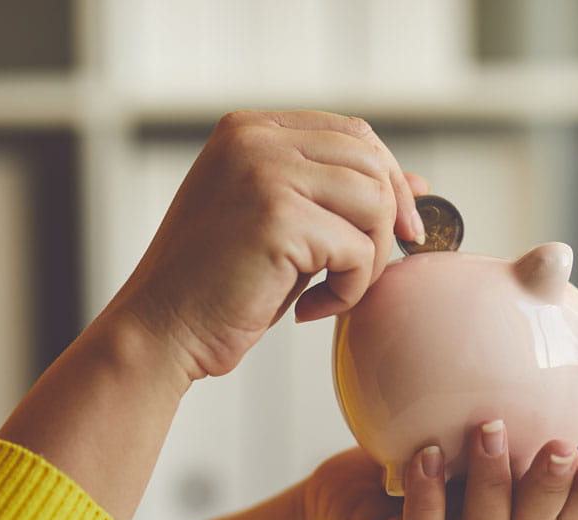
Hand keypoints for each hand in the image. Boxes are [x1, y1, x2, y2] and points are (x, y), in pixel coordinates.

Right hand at [113, 110, 427, 379]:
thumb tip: (418, 184)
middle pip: (371, 162)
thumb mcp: (281, 225)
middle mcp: (254, 139)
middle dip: (387, 222)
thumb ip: (335, 195)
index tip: (399, 229)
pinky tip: (307, 309)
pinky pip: (357, 250)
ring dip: (368, 260)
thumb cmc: (216, 287)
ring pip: (373, 203)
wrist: (159, 332)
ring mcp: (264, 173)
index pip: (352, 132)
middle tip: (367, 272)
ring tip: (330, 292)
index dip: (389, 178)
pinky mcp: (277, 218)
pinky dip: (348, 290)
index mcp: (248, 130)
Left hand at [296, 422, 577, 519]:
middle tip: (561, 446)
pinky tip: (428, 457)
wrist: (342, 501)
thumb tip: (544, 360)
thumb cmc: (417, 468)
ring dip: (490, 485)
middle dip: (547, 491)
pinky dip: (428, 500)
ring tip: (488, 430)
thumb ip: (507, 432)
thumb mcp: (466, 447)